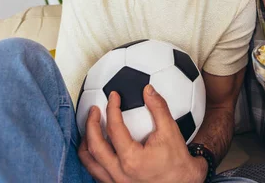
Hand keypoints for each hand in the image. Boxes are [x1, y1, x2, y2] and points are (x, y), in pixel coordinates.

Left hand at [78, 85, 206, 182]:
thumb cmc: (178, 160)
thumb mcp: (171, 130)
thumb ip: (159, 108)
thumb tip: (148, 90)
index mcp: (132, 159)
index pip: (114, 128)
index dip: (112, 108)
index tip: (113, 96)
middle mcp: (120, 173)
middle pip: (94, 146)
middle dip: (91, 124)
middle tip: (94, 110)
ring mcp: (116, 182)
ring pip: (89, 162)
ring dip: (87, 143)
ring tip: (90, 128)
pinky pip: (96, 172)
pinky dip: (92, 157)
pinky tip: (97, 147)